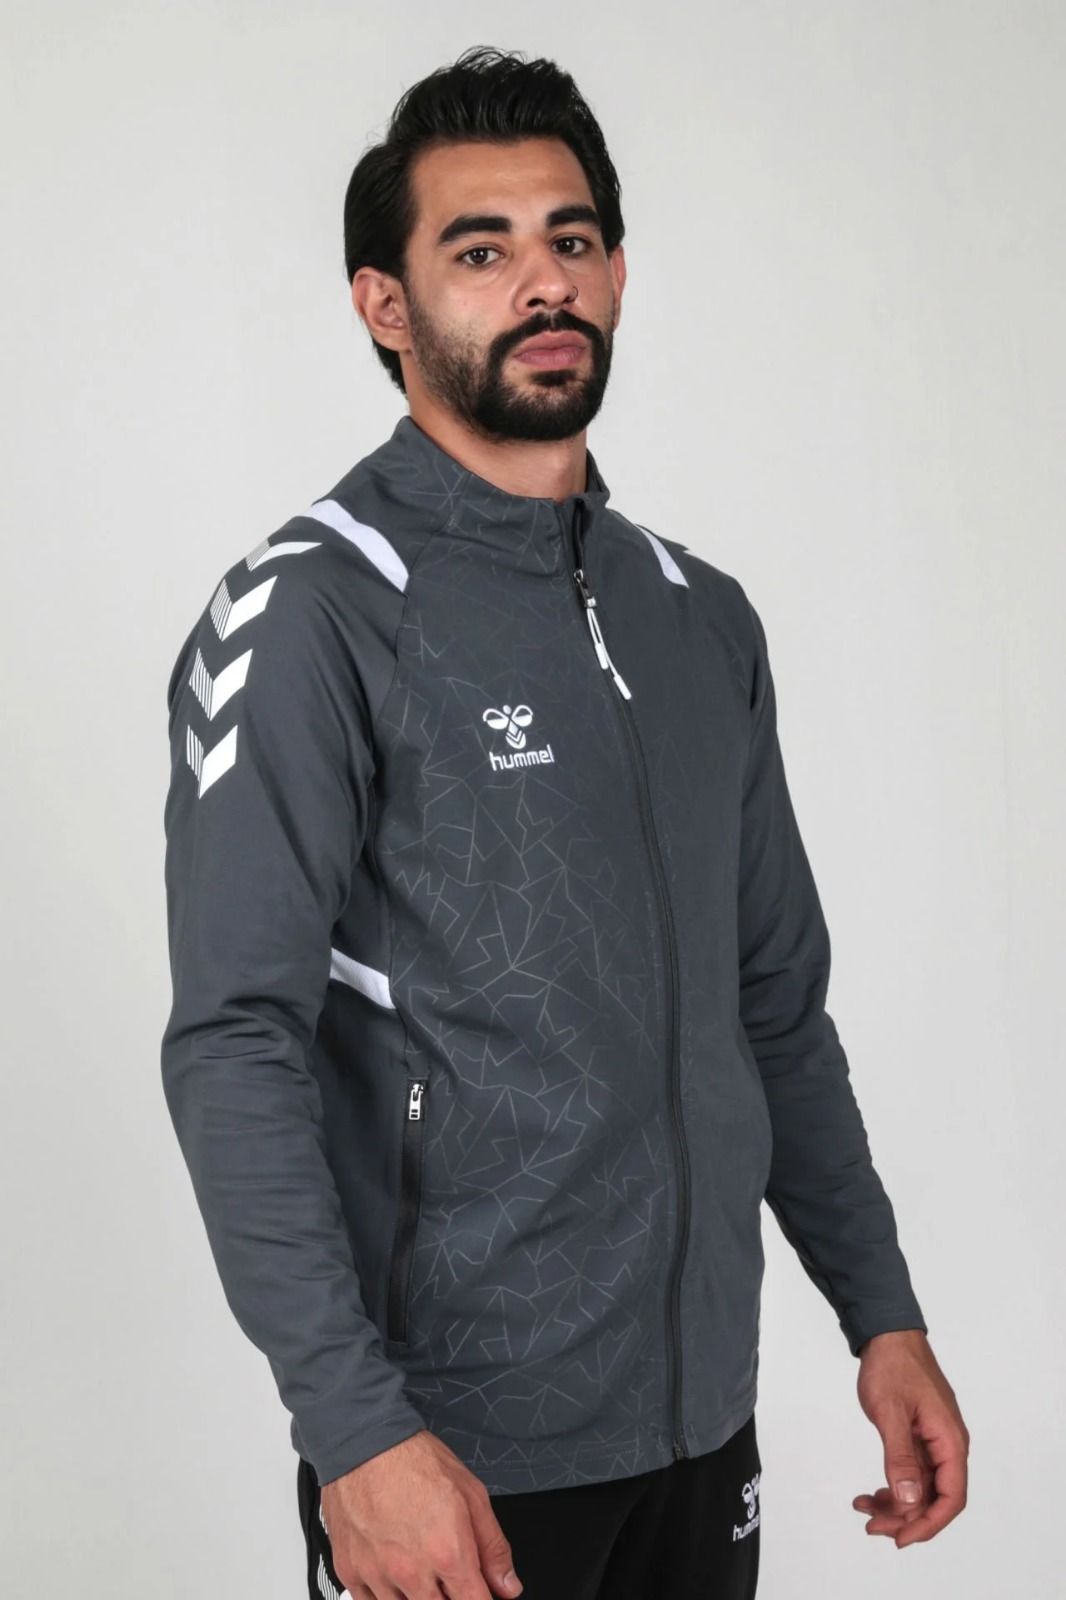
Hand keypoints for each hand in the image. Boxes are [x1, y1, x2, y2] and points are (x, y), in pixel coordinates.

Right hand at [320, 1429, 522, 1598]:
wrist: (364, 1442)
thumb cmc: (414, 1460)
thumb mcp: (471, 1494)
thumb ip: (493, 1546)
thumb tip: (508, 1586)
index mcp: (448, 1553)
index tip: (478, 1591)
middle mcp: (412, 1572)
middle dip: (450, 1597)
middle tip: (449, 1576)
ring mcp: (378, 1576)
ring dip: (418, 1597)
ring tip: (420, 1569)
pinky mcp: (350, 1572)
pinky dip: (386, 1596)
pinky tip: (394, 1575)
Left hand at [852, 1329, 968, 1547]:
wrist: (887, 1334)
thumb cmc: (893, 1366)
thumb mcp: (891, 1412)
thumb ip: (900, 1458)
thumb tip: (909, 1501)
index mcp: (950, 1440)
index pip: (951, 1497)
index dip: (929, 1523)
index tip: (901, 1537)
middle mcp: (947, 1444)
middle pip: (935, 1497)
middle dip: (906, 1517)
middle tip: (873, 1528)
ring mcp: (933, 1440)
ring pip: (921, 1487)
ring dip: (896, 1504)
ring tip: (865, 1510)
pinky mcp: (919, 1436)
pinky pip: (911, 1471)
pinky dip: (892, 1485)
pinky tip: (870, 1493)